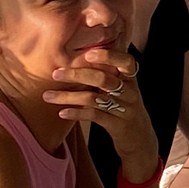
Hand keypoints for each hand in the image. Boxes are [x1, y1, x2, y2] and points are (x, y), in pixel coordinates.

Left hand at [47, 46, 157, 173]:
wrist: (140, 137)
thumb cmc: (124, 106)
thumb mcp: (123, 87)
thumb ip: (109, 71)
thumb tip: (86, 50)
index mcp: (130, 79)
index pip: (126, 61)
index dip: (108, 56)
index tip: (87, 53)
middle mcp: (130, 92)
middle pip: (104, 79)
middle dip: (77, 75)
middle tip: (55, 74)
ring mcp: (125, 109)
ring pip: (94, 99)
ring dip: (68, 97)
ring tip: (48, 96)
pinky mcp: (117, 126)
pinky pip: (94, 116)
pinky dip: (76, 113)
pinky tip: (62, 113)